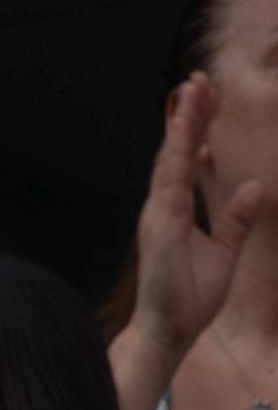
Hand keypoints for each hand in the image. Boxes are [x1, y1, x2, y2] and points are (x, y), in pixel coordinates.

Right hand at [129, 72, 265, 356]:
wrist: (169, 331)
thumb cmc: (189, 298)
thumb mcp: (225, 252)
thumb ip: (235, 220)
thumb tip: (252, 187)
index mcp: (174, 212)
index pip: (186, 162)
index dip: (196, 130)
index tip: (206, 99)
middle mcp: (162, 208)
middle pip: (176, 151)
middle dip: (188, 115)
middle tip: (200, 78)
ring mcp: (159, 214)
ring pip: (172, 158)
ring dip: (184, 123)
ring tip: (194, 89)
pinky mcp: (161, 225)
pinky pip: (172, 180)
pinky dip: (179, 151)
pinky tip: (187, 128)